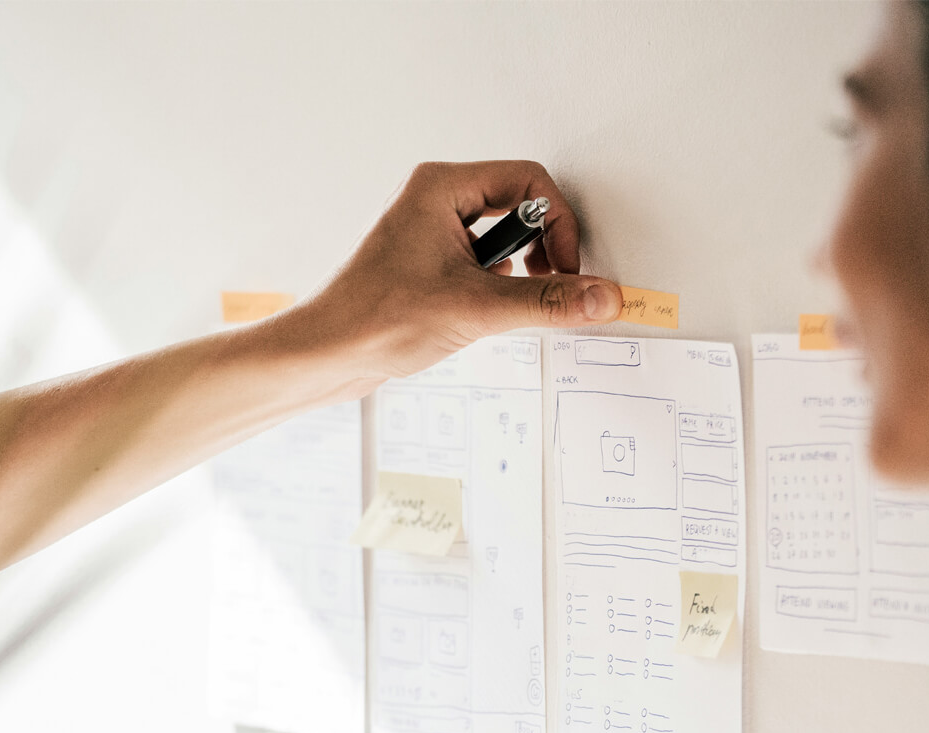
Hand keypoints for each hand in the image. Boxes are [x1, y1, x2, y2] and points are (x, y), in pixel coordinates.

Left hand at [281, 160, 621, 382]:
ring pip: (503, 237)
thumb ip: (548, 302)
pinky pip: (483, 260)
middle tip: (547, 284)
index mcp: (440, 187)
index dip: (559, 224)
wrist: (326, 355)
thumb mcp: (475, 308)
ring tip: (502, 303)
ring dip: (518, 272)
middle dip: (541, 248)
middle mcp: (434, 200)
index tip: (566, 268)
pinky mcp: (429, 262)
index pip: (529, 181)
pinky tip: (482, 313)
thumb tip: (602, 295)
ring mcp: (430, 230)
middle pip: (520, 206)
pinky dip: (496, 286)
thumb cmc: (373, 318)